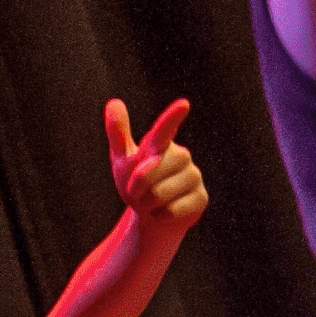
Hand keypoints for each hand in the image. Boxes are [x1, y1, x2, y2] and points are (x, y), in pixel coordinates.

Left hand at [105, 98, 205, 231]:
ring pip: (161, 193)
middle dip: (136, 186)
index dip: (172, 118)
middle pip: (150, 172)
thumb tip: (114, 101)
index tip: (183, 104)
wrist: (153, 213)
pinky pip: (173, 209)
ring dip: (148, 203)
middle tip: (138, 191)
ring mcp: (194, 177)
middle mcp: (182, 157)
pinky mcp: (201, 198)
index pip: (163, 131)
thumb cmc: (137, 182)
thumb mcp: (123, 159)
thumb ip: (118, 133)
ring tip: (153, 202)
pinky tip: (164, 212)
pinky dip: (161, 215)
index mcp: (161, 145)